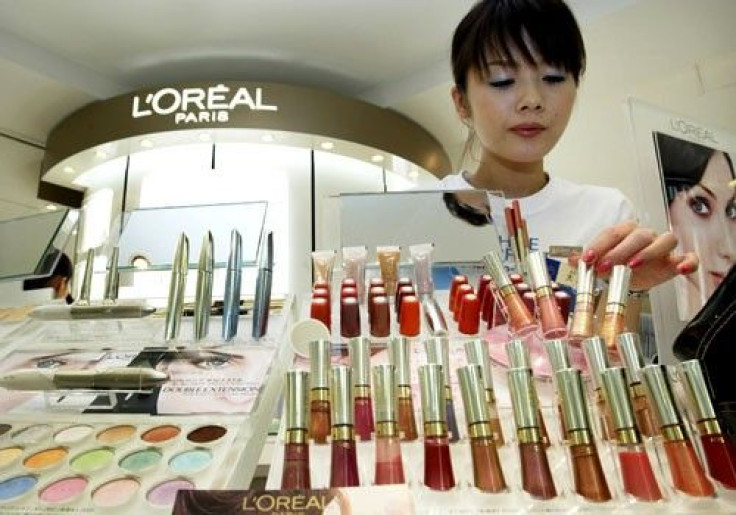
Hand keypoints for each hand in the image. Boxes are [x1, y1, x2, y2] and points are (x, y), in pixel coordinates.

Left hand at [568, 221, 698, 291]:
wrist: (638, 277)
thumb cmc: (621, 265)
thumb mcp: (602, 263)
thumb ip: (588, 260)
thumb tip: (572, 259)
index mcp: (625, 232)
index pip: (612, 233)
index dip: (599, 245)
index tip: (588, 259)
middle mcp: (645, 236)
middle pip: (637, 236)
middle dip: (619, 251)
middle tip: (604, 267)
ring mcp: (663, 247)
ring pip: (664, 240)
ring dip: (649, 252)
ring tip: (633, 265)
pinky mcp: (677, 261)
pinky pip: (690, 256)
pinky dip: (688, 261)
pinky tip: (681, 268)